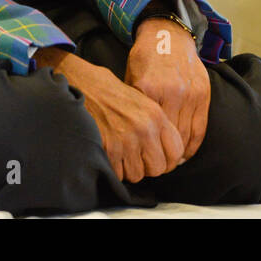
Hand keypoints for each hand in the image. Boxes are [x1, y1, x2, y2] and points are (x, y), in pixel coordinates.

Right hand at [35, 48, 183, 182]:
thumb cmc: (112, 94)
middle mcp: (145, 128)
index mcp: (157, 116)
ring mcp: (126, 139)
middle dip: (147, 167)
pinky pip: (118, 174)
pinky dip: (113, 169)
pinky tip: (109, 154)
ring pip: (137, 175)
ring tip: (121, 154)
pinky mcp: (108, 148)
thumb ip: (158, 126)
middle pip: (158, 168)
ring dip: (128, 169)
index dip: (168, 161)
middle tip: (137, 159)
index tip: (158, 160)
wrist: (85, 85)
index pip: (176, 152)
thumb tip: (168, 155)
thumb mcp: (143, 103)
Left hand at [126, 17, 210, 160]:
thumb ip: (133, 104)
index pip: (148, 130)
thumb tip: (129, 135)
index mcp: (149, 89)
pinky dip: (193, 145)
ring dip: (178, 154)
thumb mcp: (131, 77)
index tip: (141, 160)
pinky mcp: (203, 94)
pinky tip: (185, 154)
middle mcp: (172, 93)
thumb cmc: (145, 57)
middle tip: (156, 168)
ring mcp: (190, 94)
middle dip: (162, 157)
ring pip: (185, 136)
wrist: (168, 34)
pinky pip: (200, 128)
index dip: (145, 149)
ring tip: (170, 164)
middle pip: (168, 137)